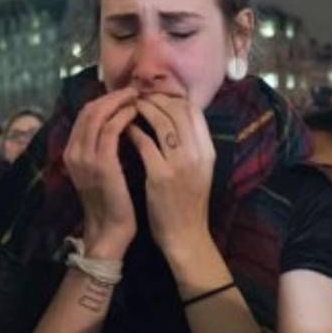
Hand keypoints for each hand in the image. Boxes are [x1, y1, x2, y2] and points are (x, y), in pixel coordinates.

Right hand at [63, 86, 139, 258]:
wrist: (110, 231)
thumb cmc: (113, 202)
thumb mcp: (101, 171)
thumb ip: (103, 148)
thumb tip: (118, 123)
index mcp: (72, 152)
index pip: (85, 114)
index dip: (104, 100)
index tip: (124, 94)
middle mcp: (73, 152)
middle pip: (90, 109)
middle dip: (112, 96)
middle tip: (134, 89)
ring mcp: (85, 157)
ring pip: (99, 114)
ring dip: (119, 102)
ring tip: (137, 96)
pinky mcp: (102, 163)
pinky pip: (111, 129)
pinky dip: (123, 116)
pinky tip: (136, 113)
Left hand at [127, 94, 215, 259]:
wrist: (186, 236)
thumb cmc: (189, 204)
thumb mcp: (201, 171)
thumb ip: (193, 146)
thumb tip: (177, 120)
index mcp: (208, 151)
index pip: (194, 111)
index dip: (174, 98)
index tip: (157, 96)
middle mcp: (197, 154)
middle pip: (178, 110)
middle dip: (157, 99)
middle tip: (139, 97)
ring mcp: (179, 164)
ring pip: (161, 122)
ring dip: (143, 110)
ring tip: (129, 108)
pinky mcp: (160, 176)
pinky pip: (144, 143)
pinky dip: (133, 131)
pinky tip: (124, 129)